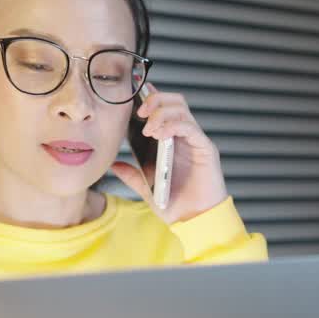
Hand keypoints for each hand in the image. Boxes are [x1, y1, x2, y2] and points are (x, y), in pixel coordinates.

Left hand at [109, 82, 229, 223]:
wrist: (194, 221)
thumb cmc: (176, 204)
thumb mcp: (146, 188)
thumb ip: (131, 174)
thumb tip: (113, 164)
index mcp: (172, 141)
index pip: (164, 108)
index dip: (151, 97)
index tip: (134, 97)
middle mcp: (184, 137)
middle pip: (174, 101)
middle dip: (155, 100)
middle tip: (140, 113)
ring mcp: (195, 141)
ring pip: (181, 109)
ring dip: (162, 113)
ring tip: (149, 129)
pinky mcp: (205, 148)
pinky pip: (190, 127)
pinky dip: (173, 126)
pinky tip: (161, 136)